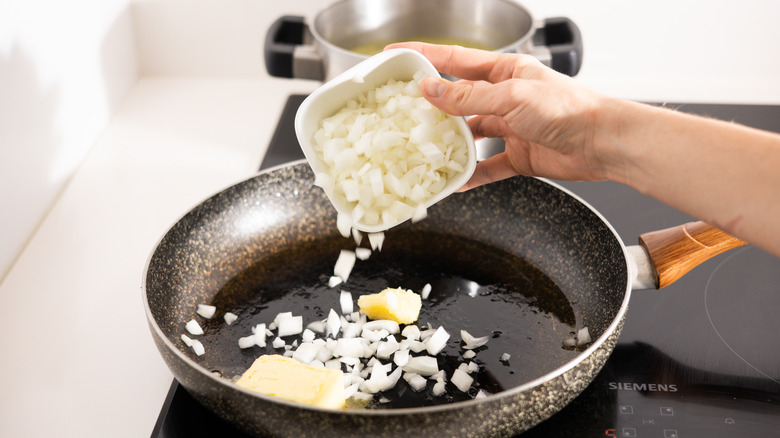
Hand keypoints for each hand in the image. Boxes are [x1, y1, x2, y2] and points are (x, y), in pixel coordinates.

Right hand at [386, 42, 610, 189]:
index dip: (423, 56)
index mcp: (504, 71)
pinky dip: (471, 174)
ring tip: (423, 149)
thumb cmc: (567, 108)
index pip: (455, 60)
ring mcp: (510, 127)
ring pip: (469, 134)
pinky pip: (487, 165)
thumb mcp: (512, 96)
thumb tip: (430, 90)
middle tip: (400, 111)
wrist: (603, 143)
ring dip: (449, 142)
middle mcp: (505, 97)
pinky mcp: (518, 155)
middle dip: (430, 105)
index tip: (395, 56)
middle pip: (457, 99)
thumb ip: (469, 96)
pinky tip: (455, 181)